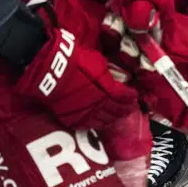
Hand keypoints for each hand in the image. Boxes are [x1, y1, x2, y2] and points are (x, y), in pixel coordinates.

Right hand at [19, 26, 139, 129]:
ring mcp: (86, 113)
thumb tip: (114, 79)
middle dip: (125, 109)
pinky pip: (87, 125)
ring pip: (104, 121)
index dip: (131, 97)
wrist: (53, 70)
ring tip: (117, 117)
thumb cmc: (76, 61)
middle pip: (117, 111)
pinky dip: (96, 124)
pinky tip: (99, 122)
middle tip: (129, 108)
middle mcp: (101, 105)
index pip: (125, 97)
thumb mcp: (98, 62)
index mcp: (109, 90)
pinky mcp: (72, 118)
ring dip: (113, 118)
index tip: (135, 96)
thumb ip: (108, 75)